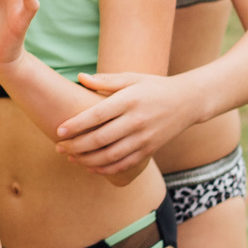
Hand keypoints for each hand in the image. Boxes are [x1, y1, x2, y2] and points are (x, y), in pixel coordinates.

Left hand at [55, 70, 195, 177]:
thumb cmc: (154, 87)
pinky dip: (105, 169)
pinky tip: (90, 167)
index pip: (98, 115)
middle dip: (77, 145)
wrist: (188, 102)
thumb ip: (105, 80)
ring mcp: (144, 138)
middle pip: (101, 139)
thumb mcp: (132, 78)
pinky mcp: (149, 150)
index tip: (59, 130)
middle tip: (59, 147)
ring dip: (87, 160)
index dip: (77, 124)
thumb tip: (79, 78)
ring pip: (111, 156)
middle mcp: (137, 121)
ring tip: (70, 158)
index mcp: (130, 100)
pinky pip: (124, 164)